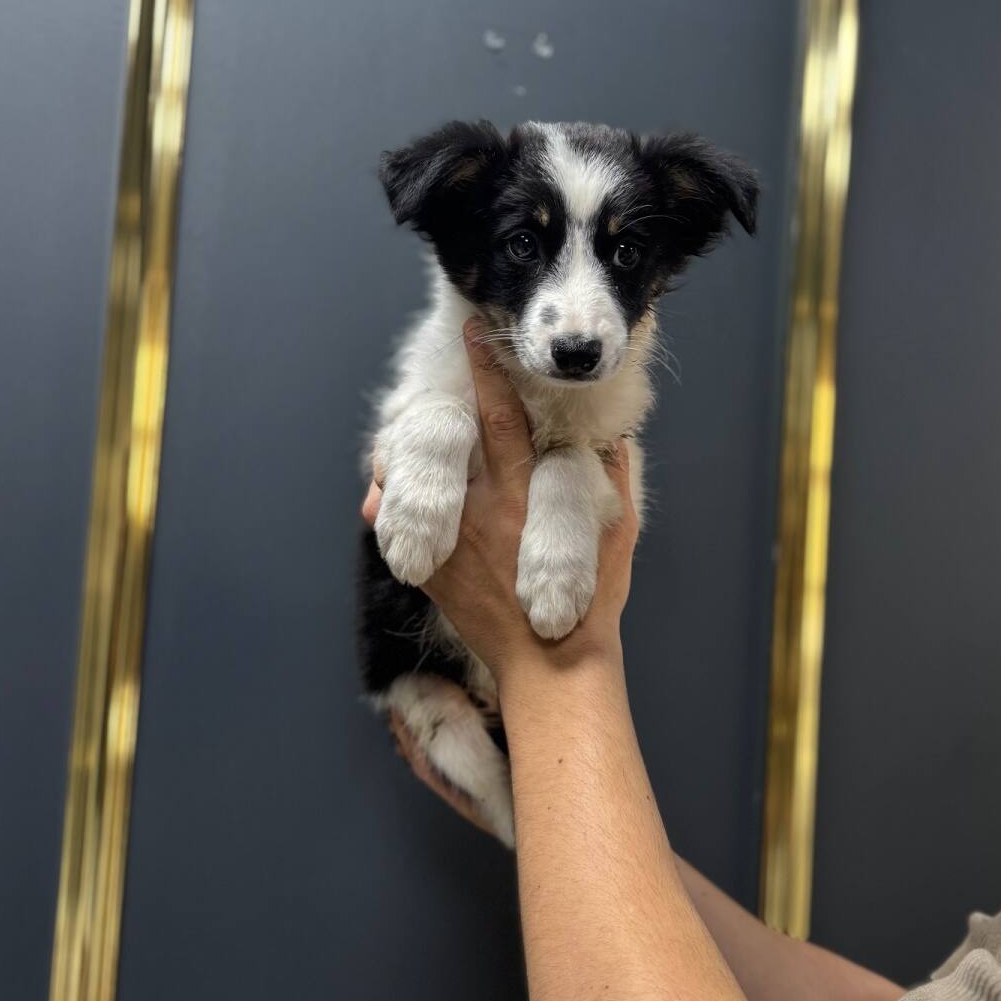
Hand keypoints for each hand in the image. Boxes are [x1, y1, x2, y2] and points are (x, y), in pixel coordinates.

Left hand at [361, 318, 637, 685]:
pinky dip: (390, 505)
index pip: (503, 416)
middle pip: (451, 439)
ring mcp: (453, 539)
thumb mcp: (617, 535)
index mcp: (526, 491)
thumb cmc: (591, 604)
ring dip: (403, 451)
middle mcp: (484, 507)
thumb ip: (611, 480)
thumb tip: (611, 435)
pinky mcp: (433, 572)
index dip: (487, 371)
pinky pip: (400, 529)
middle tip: (417, 368)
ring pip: (414, 479)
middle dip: (435, 396)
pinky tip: (383, 489)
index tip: (473, 334)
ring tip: (394, 430)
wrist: (550, 667)